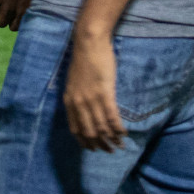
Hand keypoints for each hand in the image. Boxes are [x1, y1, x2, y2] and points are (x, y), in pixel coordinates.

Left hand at [64, 31, 123, 150]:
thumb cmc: (84, 59)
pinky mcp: (104, 93)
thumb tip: (85, 110)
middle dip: (100, 144)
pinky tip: (124, 134)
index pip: (75, 129)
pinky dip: (118, 129)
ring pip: (102, 127)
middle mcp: (78, 103)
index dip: (85, 141)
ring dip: (112, 139)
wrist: (89, 42)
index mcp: (69, 101)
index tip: (93, 149)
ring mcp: (91, 99)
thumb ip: (78, 97)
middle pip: (89, 132)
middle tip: (110, 150)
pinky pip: (112, 117)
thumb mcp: (74, 82)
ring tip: (120, 145)